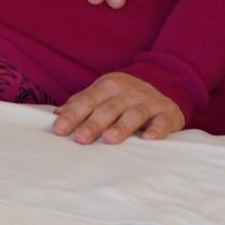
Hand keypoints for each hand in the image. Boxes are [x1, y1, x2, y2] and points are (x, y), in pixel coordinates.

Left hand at [51, 72, 184, 145]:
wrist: (166, 86)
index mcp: (108, 86)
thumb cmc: (124, 98)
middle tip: (80, 139)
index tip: (58, 130)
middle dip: (93, 123)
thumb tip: (55, 114)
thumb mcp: (103, 95)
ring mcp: (149, 101)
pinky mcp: (168, 113)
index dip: (72, 115)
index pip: (87, 101)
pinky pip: (163, 121)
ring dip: (122, 126)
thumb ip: (81, 104)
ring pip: (134, 114)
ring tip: (109, 139)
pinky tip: (149, 139)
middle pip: (108, 108)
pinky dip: (157, 129)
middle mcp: (128, 91)